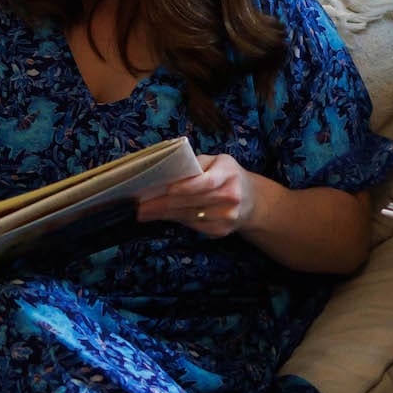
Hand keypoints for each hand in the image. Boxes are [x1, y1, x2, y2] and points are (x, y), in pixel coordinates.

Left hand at [134, 153, 255, 236]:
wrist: (251, 200)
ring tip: (144, 212)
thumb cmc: (226, 175)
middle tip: (140, 206)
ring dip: (164, 214)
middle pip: (191, 202)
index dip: (186, 187)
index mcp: (229, 174)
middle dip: (163, 204)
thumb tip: (167, 172)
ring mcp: (227, 217)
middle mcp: (231, 197)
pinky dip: (176, 220)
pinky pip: (193, 225)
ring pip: (189, 216)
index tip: (166, 190)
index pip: (206, 182)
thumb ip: (197, 164)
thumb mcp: (217, 161)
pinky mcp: (221, 231)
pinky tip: (162, 216)